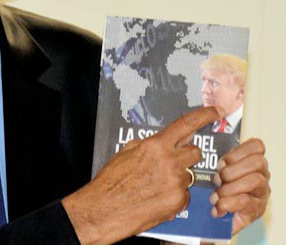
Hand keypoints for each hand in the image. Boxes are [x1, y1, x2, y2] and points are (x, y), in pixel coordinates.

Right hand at [62, 107, 219, 244]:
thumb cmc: (112, 180)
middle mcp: (170, 162)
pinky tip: (156, 198)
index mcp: (156, 145)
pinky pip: (184, 195)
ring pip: (188, 175)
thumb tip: (162, 142)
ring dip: (177, 178)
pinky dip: (174, 196)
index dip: (203, 116)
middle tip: (171, 163)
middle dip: (186, 155)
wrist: (105, 208)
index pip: (186, 124)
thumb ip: (149, 145)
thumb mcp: (126, 152)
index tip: (215, 111)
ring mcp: (176, 183)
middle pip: (195, 152)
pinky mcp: (178, 202)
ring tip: (155, 186)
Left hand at [210, 137, 269, 234]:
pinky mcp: (257, 210)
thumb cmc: (213, 190)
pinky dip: (229, 203)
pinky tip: (219, 207)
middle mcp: (260, 175)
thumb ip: (213, 156)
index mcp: (250, 161)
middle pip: (258, 162)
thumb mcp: (212, 169)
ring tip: (217, 194)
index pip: (257, 146)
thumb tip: (200, 147)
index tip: (222, 161)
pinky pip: (247, 202)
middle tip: (218, 178)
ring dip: (231, 187)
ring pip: (255, 180)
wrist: (212, 218)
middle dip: (233, 169)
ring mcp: (261, 193)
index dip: (238, 151)